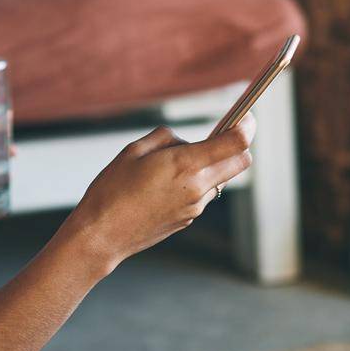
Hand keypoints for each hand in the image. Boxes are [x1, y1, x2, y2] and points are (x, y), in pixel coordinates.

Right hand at [61, 111, 256, 273]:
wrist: (102, 234)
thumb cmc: (112, 190)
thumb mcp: (134, 150)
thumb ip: (166, 139)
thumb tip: (185, 143)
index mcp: (184, 165)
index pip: (235, 143)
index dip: (247, 125)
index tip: (246, 116)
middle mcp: (197, 187)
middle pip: (241, 163)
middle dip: (236, 146)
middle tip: (217, 136)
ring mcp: (195, 207)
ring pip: (220, 179)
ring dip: (210, 166)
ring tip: (171, 165)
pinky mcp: (188, 219)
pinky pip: (202, 194)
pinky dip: (194, 183)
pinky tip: (163, 185)